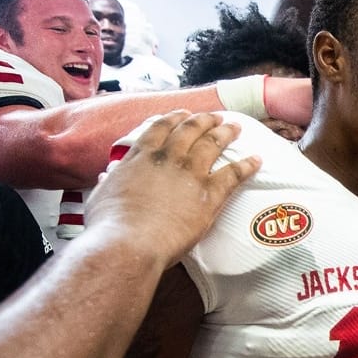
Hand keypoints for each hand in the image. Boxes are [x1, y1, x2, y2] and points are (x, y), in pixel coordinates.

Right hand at [87, 111, 259, 266]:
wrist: (128, 243)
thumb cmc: (109, 226)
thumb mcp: (100, 196)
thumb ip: (108, 182)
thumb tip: (107, 176)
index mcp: (141, 156)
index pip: (160, 128)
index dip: (174, 118)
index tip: (182, 115)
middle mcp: (168, 158)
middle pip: (190, 130)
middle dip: (204, 120)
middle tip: (214, 116)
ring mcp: (190, 174)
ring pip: (213, 144)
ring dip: (226, 133)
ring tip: (236, 127)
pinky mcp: (208, 195)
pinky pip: (233, 174)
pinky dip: (247, 165)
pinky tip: (257, 160)